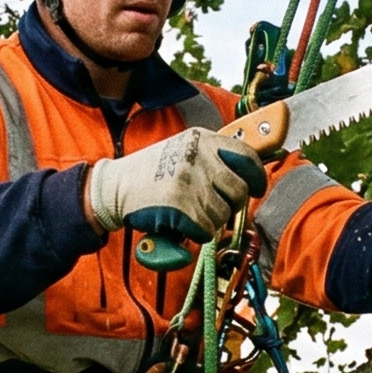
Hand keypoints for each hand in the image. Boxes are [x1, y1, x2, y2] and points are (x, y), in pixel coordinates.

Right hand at [86, 126, 269, 243]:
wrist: (114, 187)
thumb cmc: (149, 172)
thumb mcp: (182, 150)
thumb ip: (211, 158)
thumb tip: (246, 179)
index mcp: (201, 139)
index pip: (245, 155)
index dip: (256, 175)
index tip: (257, 188)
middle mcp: (199, 157)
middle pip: (239, 190)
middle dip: (231, 205)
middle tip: (214, 208)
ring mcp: (190, 181)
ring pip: (223, 214)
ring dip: (210, 221)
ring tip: (190, 214)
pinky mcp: (181, 206)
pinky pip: (206, 230)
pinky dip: (197, 234)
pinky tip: (181, 224)